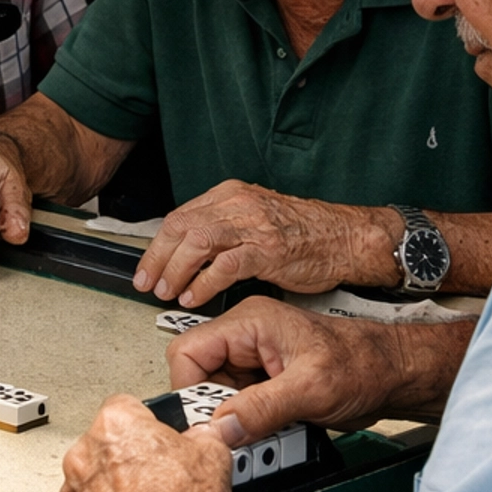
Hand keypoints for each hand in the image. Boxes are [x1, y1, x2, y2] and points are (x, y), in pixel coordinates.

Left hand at [60, 395, 232, 491]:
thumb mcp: (212, 456)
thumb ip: (201, 436)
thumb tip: (203, 437)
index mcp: (114, 425)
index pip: (125, 408)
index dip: (147, 425)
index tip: (158, 441)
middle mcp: (83, 456)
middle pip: (104, 447)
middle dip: (126, 460)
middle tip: (156, 480)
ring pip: (91, 485)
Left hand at [134, 180, 392, 305]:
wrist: (346, 237)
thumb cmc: (305, 233)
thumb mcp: (256, 220)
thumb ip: (224, 228)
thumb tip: (186, 252)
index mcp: (231, 195)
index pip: (180, 217)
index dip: (157, 245)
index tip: (146, 267)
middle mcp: (239, 204)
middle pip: (182, 227)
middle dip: (158, 259)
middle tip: (148, 283)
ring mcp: (254, 225)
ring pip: (198, 242)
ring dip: (176, 271)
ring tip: (168, 291)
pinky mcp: (269, 249)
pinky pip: (225, 265)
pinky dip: (203, 283)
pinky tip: (194, 297)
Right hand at [165, 296, 417, 441]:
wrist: (396, 375)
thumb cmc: (365, 363)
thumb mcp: (311, 388)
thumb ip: (262, 408)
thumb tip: (220, 427)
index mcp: (249, 323)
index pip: (188, 350)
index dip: (190, 388)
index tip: (209, 420)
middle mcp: (247, 338)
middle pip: (200, 377)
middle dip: (217, 410)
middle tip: (241, 432)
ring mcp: (255, 362)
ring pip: (219, 396)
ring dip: (236, 422)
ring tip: (267, 432)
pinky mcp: (266, 383)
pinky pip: (241, 408)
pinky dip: (251, 426)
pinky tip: (275, 430)